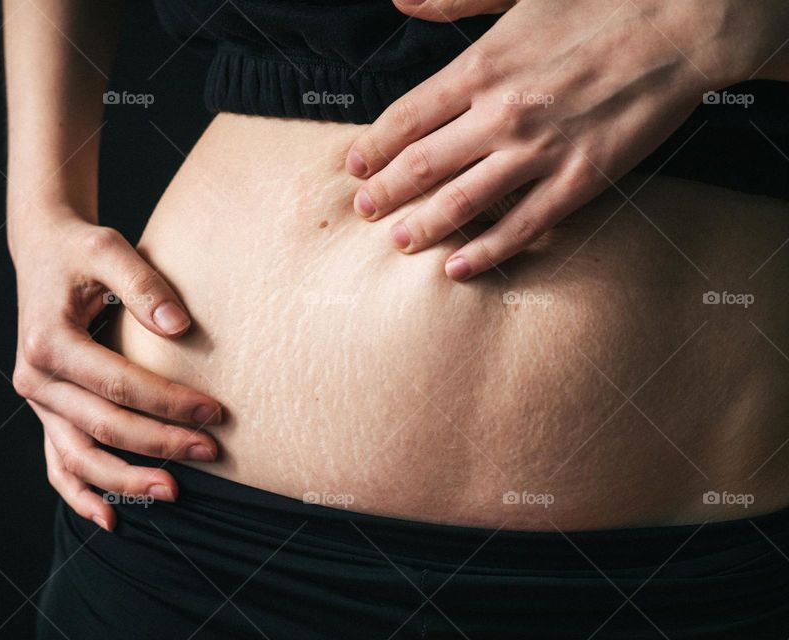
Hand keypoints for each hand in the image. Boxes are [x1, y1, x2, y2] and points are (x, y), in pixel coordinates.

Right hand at [10, 209, 221, 531]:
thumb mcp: (109, 249)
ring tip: (173, 494)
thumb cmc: (80, 249)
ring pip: (79, 457)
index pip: (117, 384)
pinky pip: (58, 463)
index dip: (168, 402)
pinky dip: (80, 494)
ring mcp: (37, 400)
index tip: (216, 412)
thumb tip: (181, 327)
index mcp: (47, 342)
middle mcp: (35, 378)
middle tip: (212, 452)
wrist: (42, 251)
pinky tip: (111, 520)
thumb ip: (144, 285)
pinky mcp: (46, 410)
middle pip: (103, 427)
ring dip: (124, 481)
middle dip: (160, 444)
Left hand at [347, 0, 759, 278]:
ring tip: (398, 241)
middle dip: (384, 193)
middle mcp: (500, 113)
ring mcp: (539, 152)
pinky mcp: (579, 180)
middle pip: (421, 166)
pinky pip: (521, 226)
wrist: (684, 21)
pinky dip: (485, 251)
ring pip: (461, 202)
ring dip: (422, 226)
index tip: (355, 166)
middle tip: (364, 211)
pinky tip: (458, 267)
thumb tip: (402, 0)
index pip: (404, 119)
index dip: (371, 148)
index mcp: (481, 66)